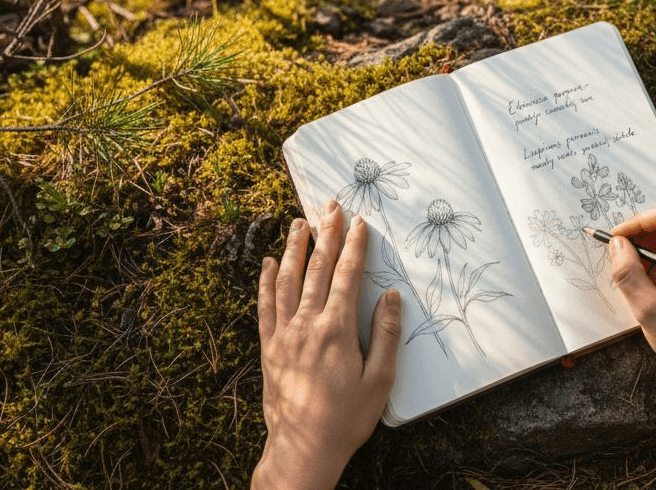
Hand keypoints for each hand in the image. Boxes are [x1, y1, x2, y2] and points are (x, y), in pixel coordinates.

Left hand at [252, 200, 401, 489]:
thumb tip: (390, 298)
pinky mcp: (269, 349)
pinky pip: (265, 307)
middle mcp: (307, 325)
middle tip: (330, 207)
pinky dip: (266, 282)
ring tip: (299, 223)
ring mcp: (284, 335)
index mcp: (337, 330)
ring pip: (288, 281)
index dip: (354, 246)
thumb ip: (385, 335)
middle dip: (326, 235)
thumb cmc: (345, 419)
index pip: (346, 276)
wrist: (303, 449)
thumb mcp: (379, 380)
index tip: (359, 223)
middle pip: (317, 269)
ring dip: (295, 249)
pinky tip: (269, 264)